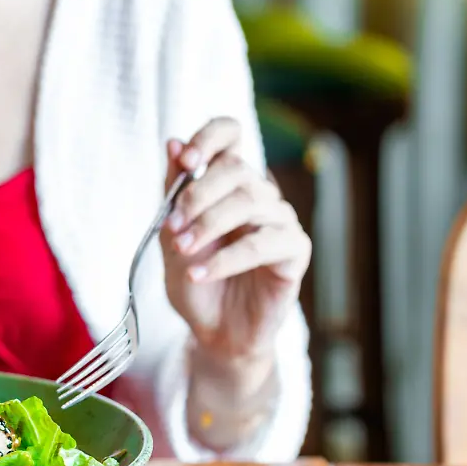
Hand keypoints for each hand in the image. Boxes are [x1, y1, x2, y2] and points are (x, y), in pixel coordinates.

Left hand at [159, 118, 311, 365]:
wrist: (213, 330)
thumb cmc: (194, 280)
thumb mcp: (171, 235)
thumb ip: (174, 192)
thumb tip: (172, 143)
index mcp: (227, 182)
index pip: (230, 135)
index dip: (209, 137)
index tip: (185, 159)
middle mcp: (258, 194)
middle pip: (236, 168)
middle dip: (197, 194)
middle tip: (172, 225)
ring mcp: (280, 220)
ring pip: (249, 202)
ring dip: (208, 226)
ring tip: (183, 251)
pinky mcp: (295, 251)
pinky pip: (263, 244)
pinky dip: (226, 258)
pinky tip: (200, 274)